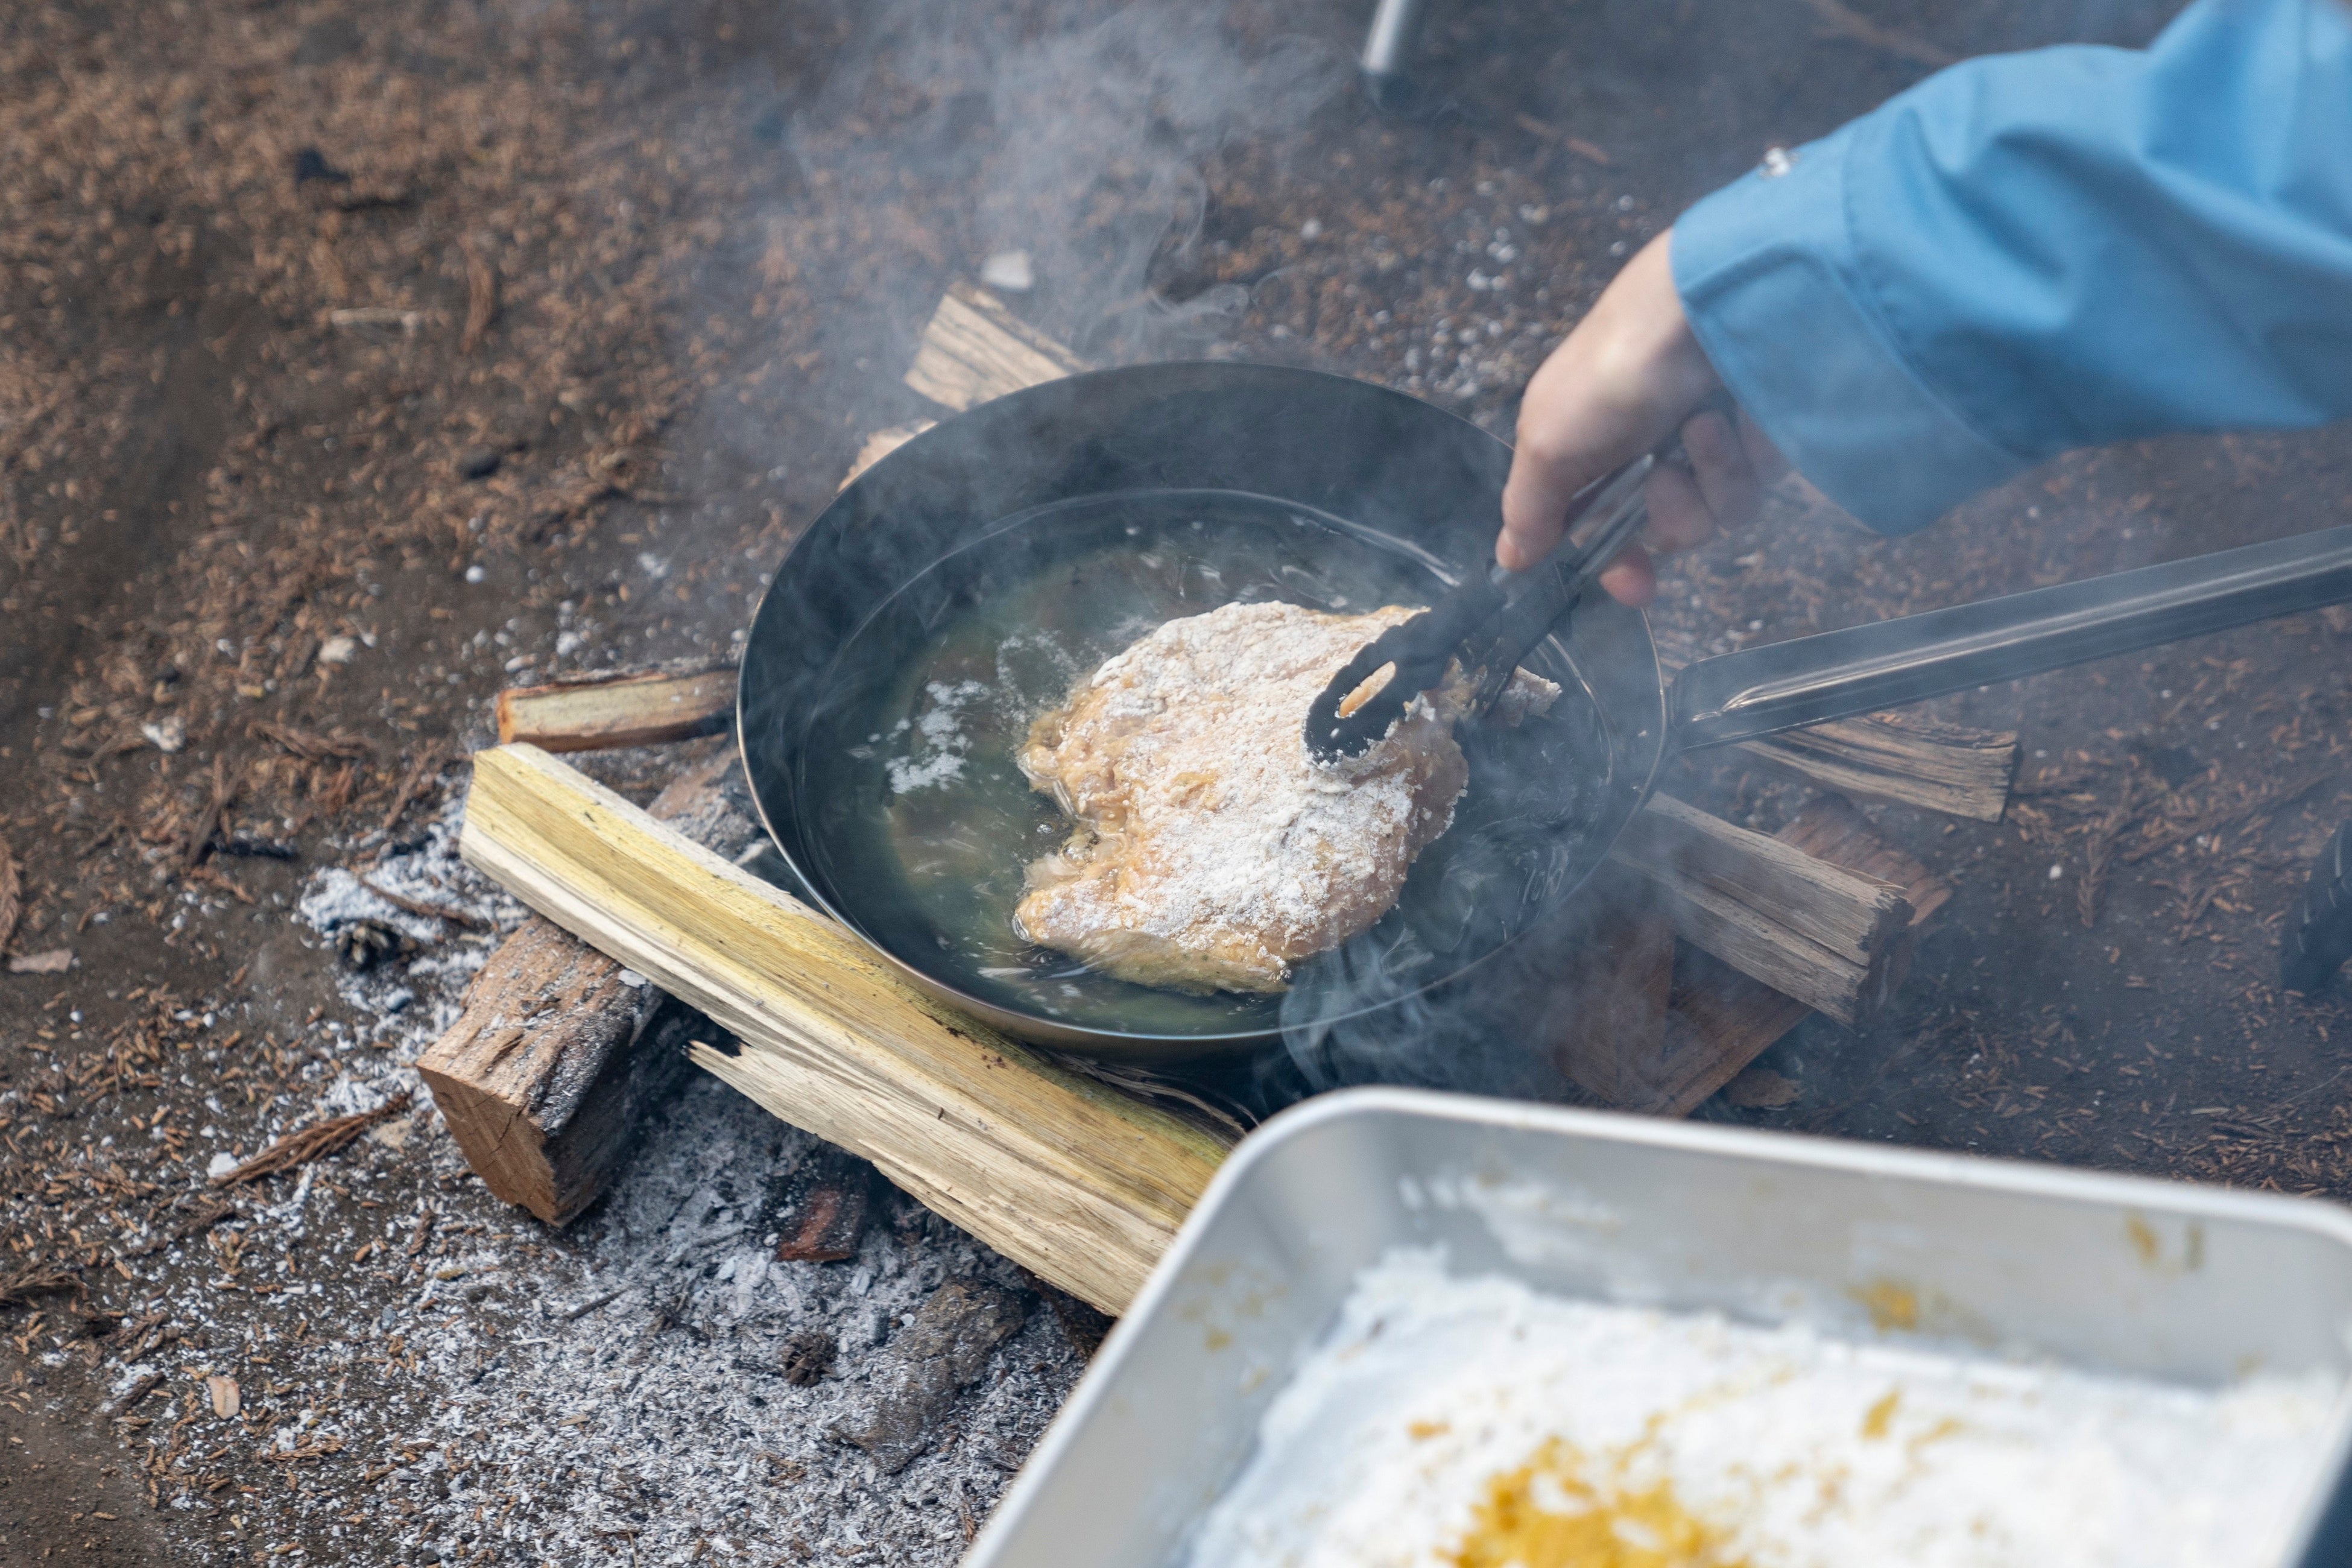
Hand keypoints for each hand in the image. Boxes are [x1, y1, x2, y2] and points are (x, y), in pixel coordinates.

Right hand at [1498, 230, 1787, 605]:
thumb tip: (1509, 558)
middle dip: (1672, 510)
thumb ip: (1529, 508)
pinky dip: (1750, 452)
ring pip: (1723, 512)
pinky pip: (1765, 480)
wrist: (1704, 305)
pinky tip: (1742, 412)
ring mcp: (1715, 441)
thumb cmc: (1615, 368)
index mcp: (1596, 454)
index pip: (1608, 534)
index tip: (1638, 588)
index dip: (1620, 566)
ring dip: (1711, 476)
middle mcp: (1655, 450)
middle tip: (1665, 471)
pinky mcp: (1767, 431)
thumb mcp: (1548, 440)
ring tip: (1704, 422)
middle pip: (1673, 531)